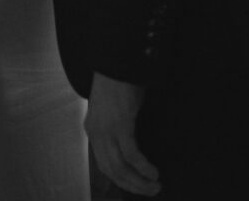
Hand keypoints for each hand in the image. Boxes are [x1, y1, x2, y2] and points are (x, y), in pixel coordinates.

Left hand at [85, 72, 160, 196]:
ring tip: (155, 185)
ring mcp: (106, 130)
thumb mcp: (112, 110)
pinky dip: (143, 167)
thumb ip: (116, 128)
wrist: (117, 61)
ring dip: (139, 181)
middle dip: (132, 185)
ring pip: (121, 168)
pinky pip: (131, 155)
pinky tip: (153, 172)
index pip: (104, 164)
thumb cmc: (118, 82)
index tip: (136, 185)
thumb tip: (130, 147)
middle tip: (150, 191)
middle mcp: (96, 133)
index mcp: (93, 130)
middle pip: (112, 171)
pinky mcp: (120, 124)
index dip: (121, 179)